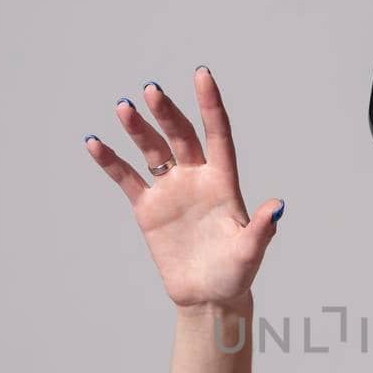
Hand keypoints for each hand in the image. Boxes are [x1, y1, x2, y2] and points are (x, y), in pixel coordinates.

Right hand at [85, 69, 283, 307]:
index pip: (218, 135)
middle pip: (181, 136)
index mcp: (224, 182)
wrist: (207, 297)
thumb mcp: (250, 252)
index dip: (210, 105)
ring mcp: (171, 191)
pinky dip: (111, 161)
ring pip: (153, 151)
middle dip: (167, 113)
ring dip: (138, 129)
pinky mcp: (148, 208)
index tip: (202, 74)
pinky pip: (127, 178)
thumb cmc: (235, 275)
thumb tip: (277, 207)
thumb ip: (261, 229)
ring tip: (124, 107)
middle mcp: (196, 179)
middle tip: (152, 91)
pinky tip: (95, 142)